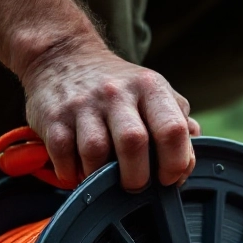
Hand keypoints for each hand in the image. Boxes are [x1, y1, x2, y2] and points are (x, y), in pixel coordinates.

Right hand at [20, 36, 200, 190]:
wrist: (62, 56)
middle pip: (134, 143)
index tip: (169, 178)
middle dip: (138, 177)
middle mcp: (116, 93)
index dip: (176, 162)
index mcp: (149, 88)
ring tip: (105, 179)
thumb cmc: (118, 87)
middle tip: (136, 186)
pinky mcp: (53, 118)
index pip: (172, 129)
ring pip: (96, 152)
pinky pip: (64, 156)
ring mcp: (83, 105)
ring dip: (102, 177)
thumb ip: (177, 123)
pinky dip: (73, 173)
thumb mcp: (154, 93)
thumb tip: (189, 157)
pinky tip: (79, 171)